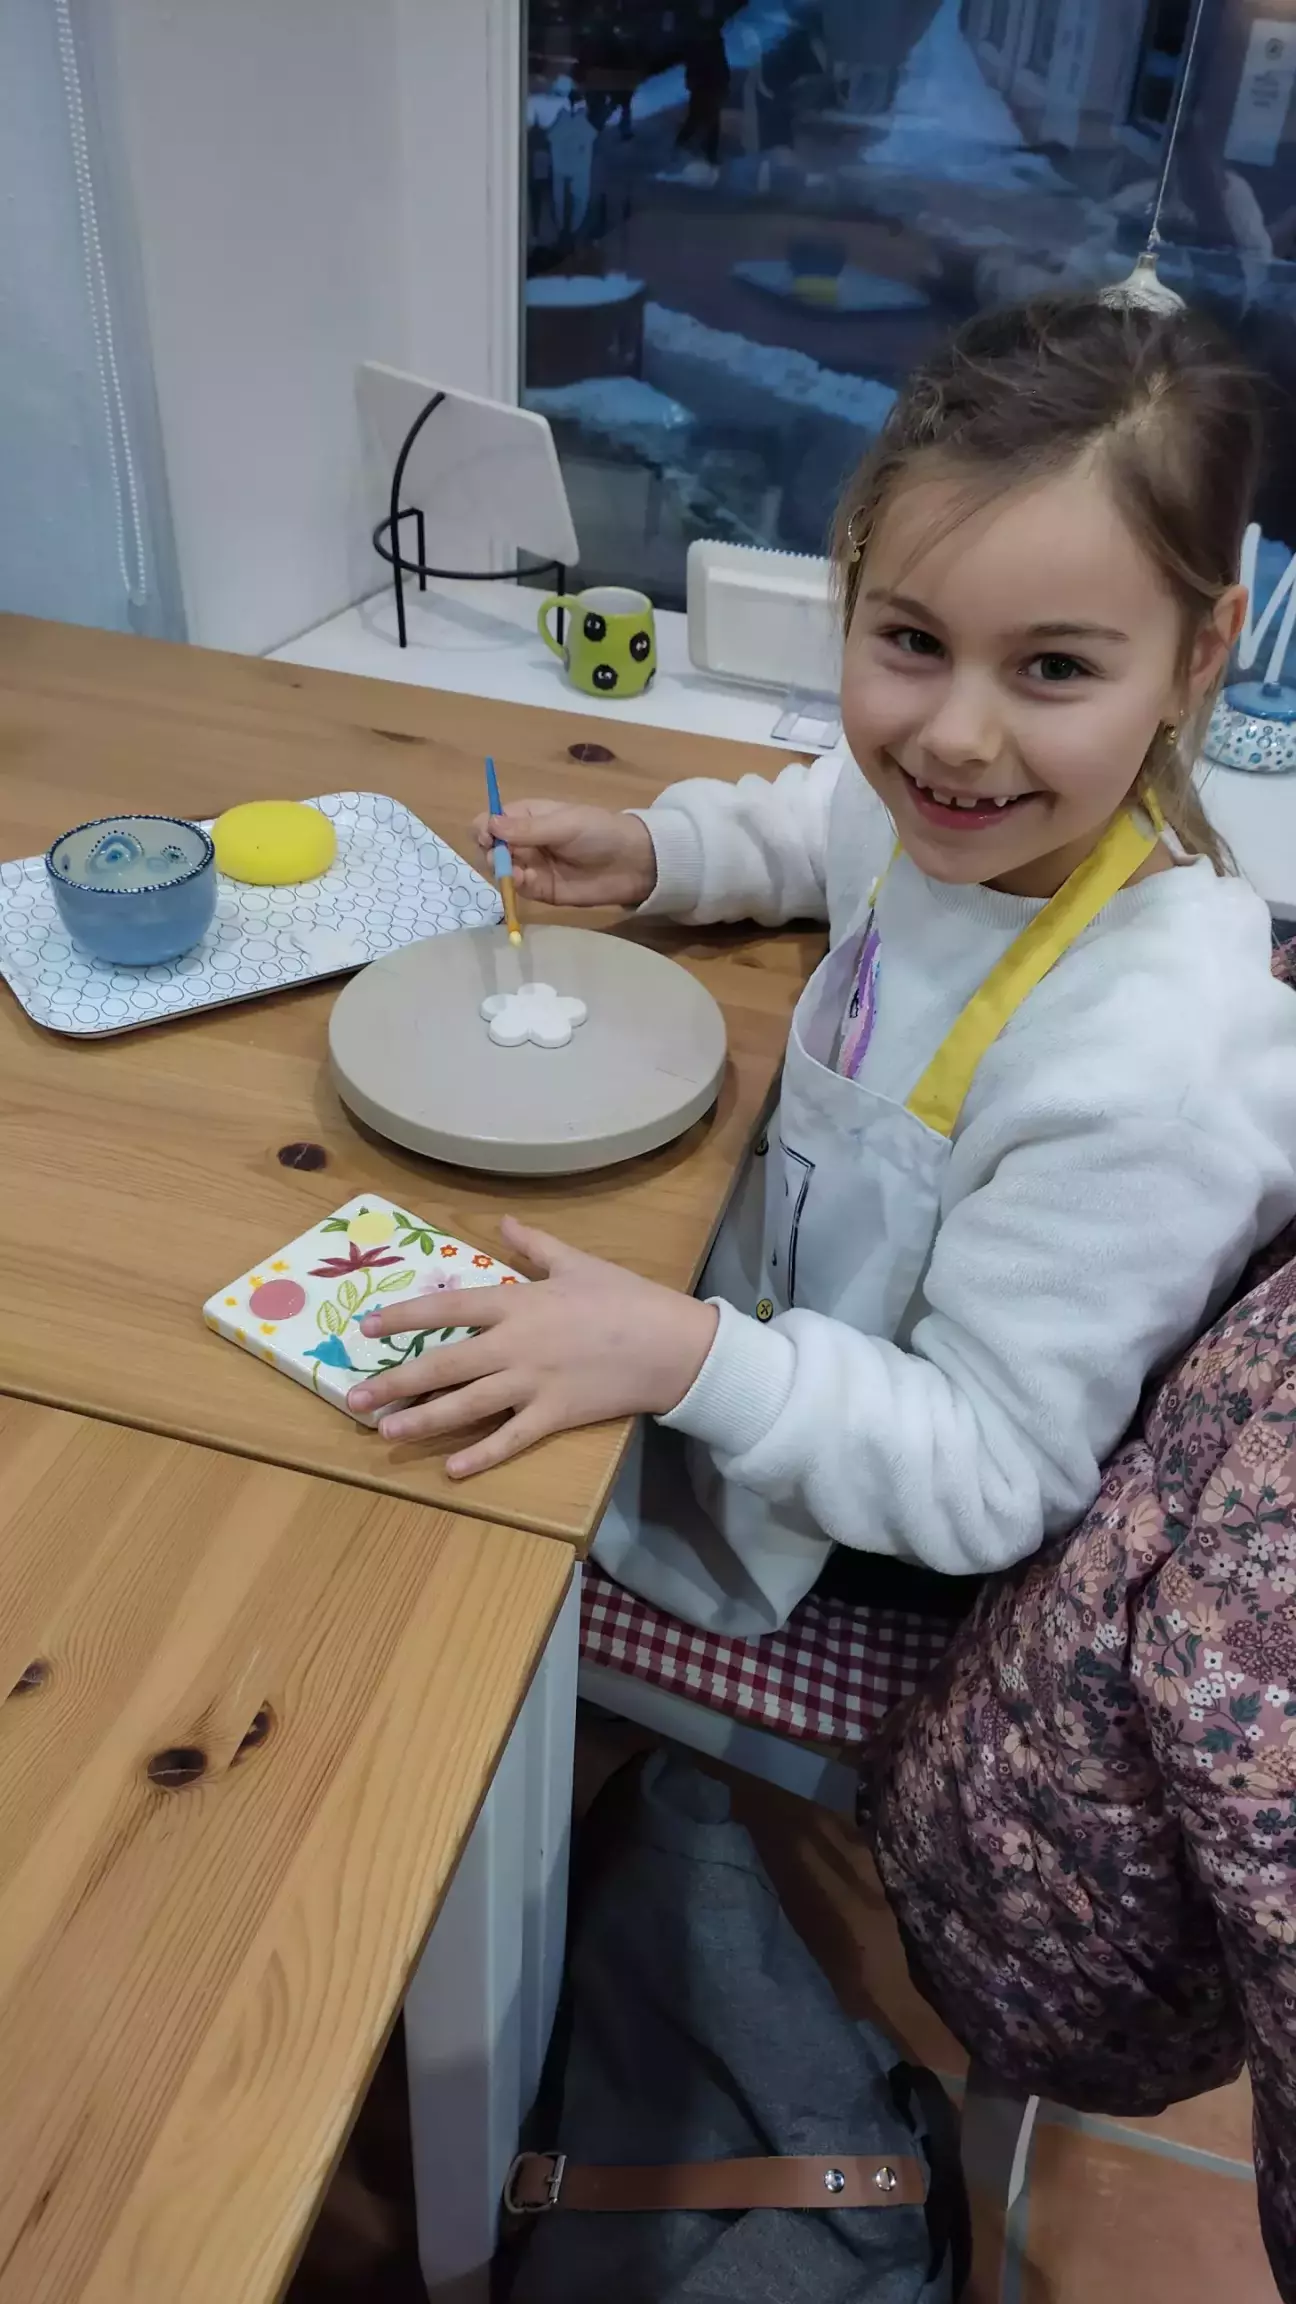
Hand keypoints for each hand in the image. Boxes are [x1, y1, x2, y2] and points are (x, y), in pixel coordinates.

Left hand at [346, 1218, 718, 1476]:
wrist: (671, 1344)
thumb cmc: (625, 1298)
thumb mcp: (577, 1262)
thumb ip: (534, 1246)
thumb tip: (504, 1222)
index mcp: (517, 1302)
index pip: (448, 1308)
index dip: (404, 1317)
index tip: (368, 1326)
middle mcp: (514, 1345)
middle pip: (443, 1364)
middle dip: (395, 1380)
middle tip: (355, 1396)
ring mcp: (532, 1384)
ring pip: (465, 1405)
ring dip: (422, 1420)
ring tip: (385, 1432)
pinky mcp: (553, 1416)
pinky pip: (510, 1440)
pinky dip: (481, 1456)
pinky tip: (452, 1471)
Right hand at [472, 799, 656, 908]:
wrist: (632, 863)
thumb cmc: (600, 832)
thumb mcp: (565, 824)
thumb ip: (528, 829)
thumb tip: (489, 824)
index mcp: (526, 816)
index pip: (490, 820)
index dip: (484, 828)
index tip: (488, 837)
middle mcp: (523, 841)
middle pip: (490, 847)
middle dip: (491, 852)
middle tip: (504, 857)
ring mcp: (531, 866)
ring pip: (500, 870)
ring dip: (501, 870)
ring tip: (516, 871)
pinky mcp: (540, 889)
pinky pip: (517, 888)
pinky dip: (514, 886)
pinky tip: (523, 881)